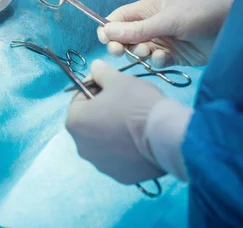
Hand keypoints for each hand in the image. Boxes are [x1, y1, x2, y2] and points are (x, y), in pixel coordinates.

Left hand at [65, 60, 165, 184]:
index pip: (79, 100)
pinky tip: (141, 142)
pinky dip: (127, 151)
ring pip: (104, 143)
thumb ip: (102, 73)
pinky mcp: (120, 177)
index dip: (95, 90)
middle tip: (125, 104)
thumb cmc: (137, 104)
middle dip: (103, 113)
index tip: (111, 88)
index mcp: (74, 122)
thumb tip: (94, 66)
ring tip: (135, 124)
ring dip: (114, 133)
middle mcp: (82, 147)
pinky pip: (120, 159)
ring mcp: (101, 165)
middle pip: (90, 123)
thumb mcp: (119, 80)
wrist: (167, 136)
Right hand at [97, 0, 236, 66]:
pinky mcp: (175, 57)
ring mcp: (164, 41)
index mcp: (149, 9)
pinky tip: (164, 59)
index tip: (105, 40)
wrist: (235, 27)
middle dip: (121, 44)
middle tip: (119, 52)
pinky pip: (157, 61)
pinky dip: (156, 61)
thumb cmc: (200, 13)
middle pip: (126, 36)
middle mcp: (154, 25)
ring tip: (148, 53)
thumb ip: (137, 29)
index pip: (120, 17)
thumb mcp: (167, 19)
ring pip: (140, 50)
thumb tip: (106, 31)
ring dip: (140, 53)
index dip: (109, 28)